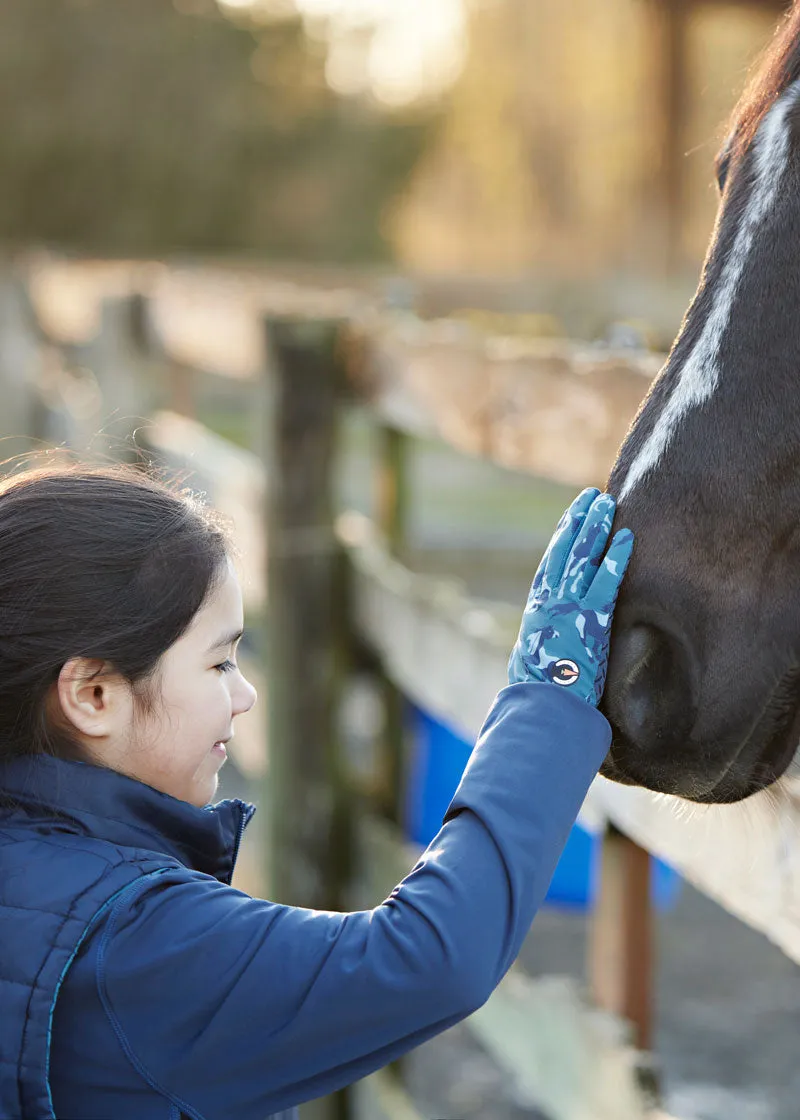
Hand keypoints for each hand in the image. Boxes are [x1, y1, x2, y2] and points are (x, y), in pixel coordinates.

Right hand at [508, 488, 633, 705]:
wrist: (543, 705)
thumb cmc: (537, 692)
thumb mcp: (531, 660)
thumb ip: (541, 643)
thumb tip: (536, 647)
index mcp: (537, 608)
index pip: (551, 563)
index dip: (562, 537)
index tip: (572, 517)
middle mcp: (549, 600)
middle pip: (565, 550)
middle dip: (578, 521)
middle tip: (592, 498)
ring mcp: (568, 606)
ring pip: (582, 557)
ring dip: (595, 527)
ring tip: (607, 504)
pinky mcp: (589, 618)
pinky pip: (605, 581)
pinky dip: (615, 557)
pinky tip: (626, 537)